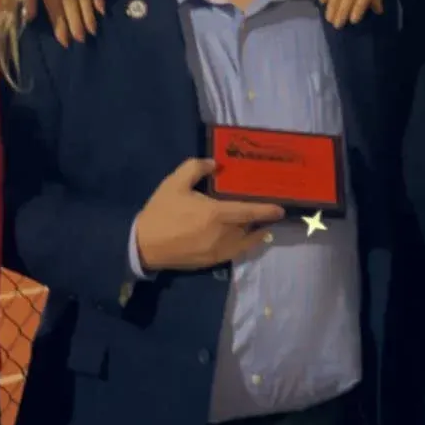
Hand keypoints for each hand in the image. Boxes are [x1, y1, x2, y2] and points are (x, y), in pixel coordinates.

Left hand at [24, 0, 103, 44]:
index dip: (59, 24)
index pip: (53, 5)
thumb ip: (30, 0)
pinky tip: (101, 11)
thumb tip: (30, 19)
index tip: (64, 41)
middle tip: (80, 39)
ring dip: (88, 13)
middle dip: (75, 21)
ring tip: (92, 31)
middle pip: (69, 1)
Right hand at [134, 158, 283, 272]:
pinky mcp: (212, 261)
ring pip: (245, 242)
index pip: (250, 212)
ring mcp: (218, 250)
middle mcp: (223, 234)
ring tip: (262, 227)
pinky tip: (246, 239)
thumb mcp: (174, 183)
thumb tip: (215, 163)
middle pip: (250, 227)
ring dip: (255, 234)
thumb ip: (195, 167)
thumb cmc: (161, 212)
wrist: (144, 245)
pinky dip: (245, 245)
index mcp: (216, 213)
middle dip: (262, 221)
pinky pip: (236, 253)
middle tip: (271, 213)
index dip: (267, 210)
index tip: (281, 209)